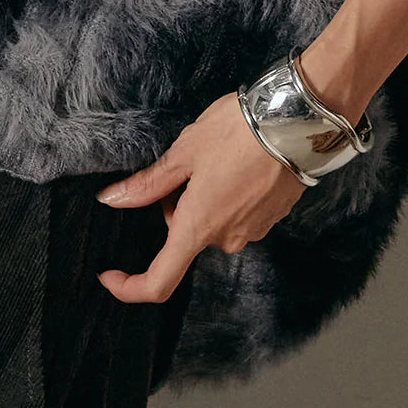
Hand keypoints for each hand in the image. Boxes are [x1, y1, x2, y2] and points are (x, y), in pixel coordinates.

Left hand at [93, 91, 308, 303]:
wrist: (298, 119)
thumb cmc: (237, 132)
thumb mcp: (183, 153)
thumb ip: (147, 184)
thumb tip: (111, 200)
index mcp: (198, 227)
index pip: (159, 281)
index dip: (129, 287)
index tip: (110, 274)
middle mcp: (226, 238)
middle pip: (186, 236)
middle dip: (175, 207)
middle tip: (184, 167)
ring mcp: (254, 230)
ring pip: (212, 223)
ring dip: (203, 200)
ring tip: (216, 157)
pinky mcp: (273, 217)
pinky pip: (237, 215)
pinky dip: (228, 196)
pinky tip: (236, 163)